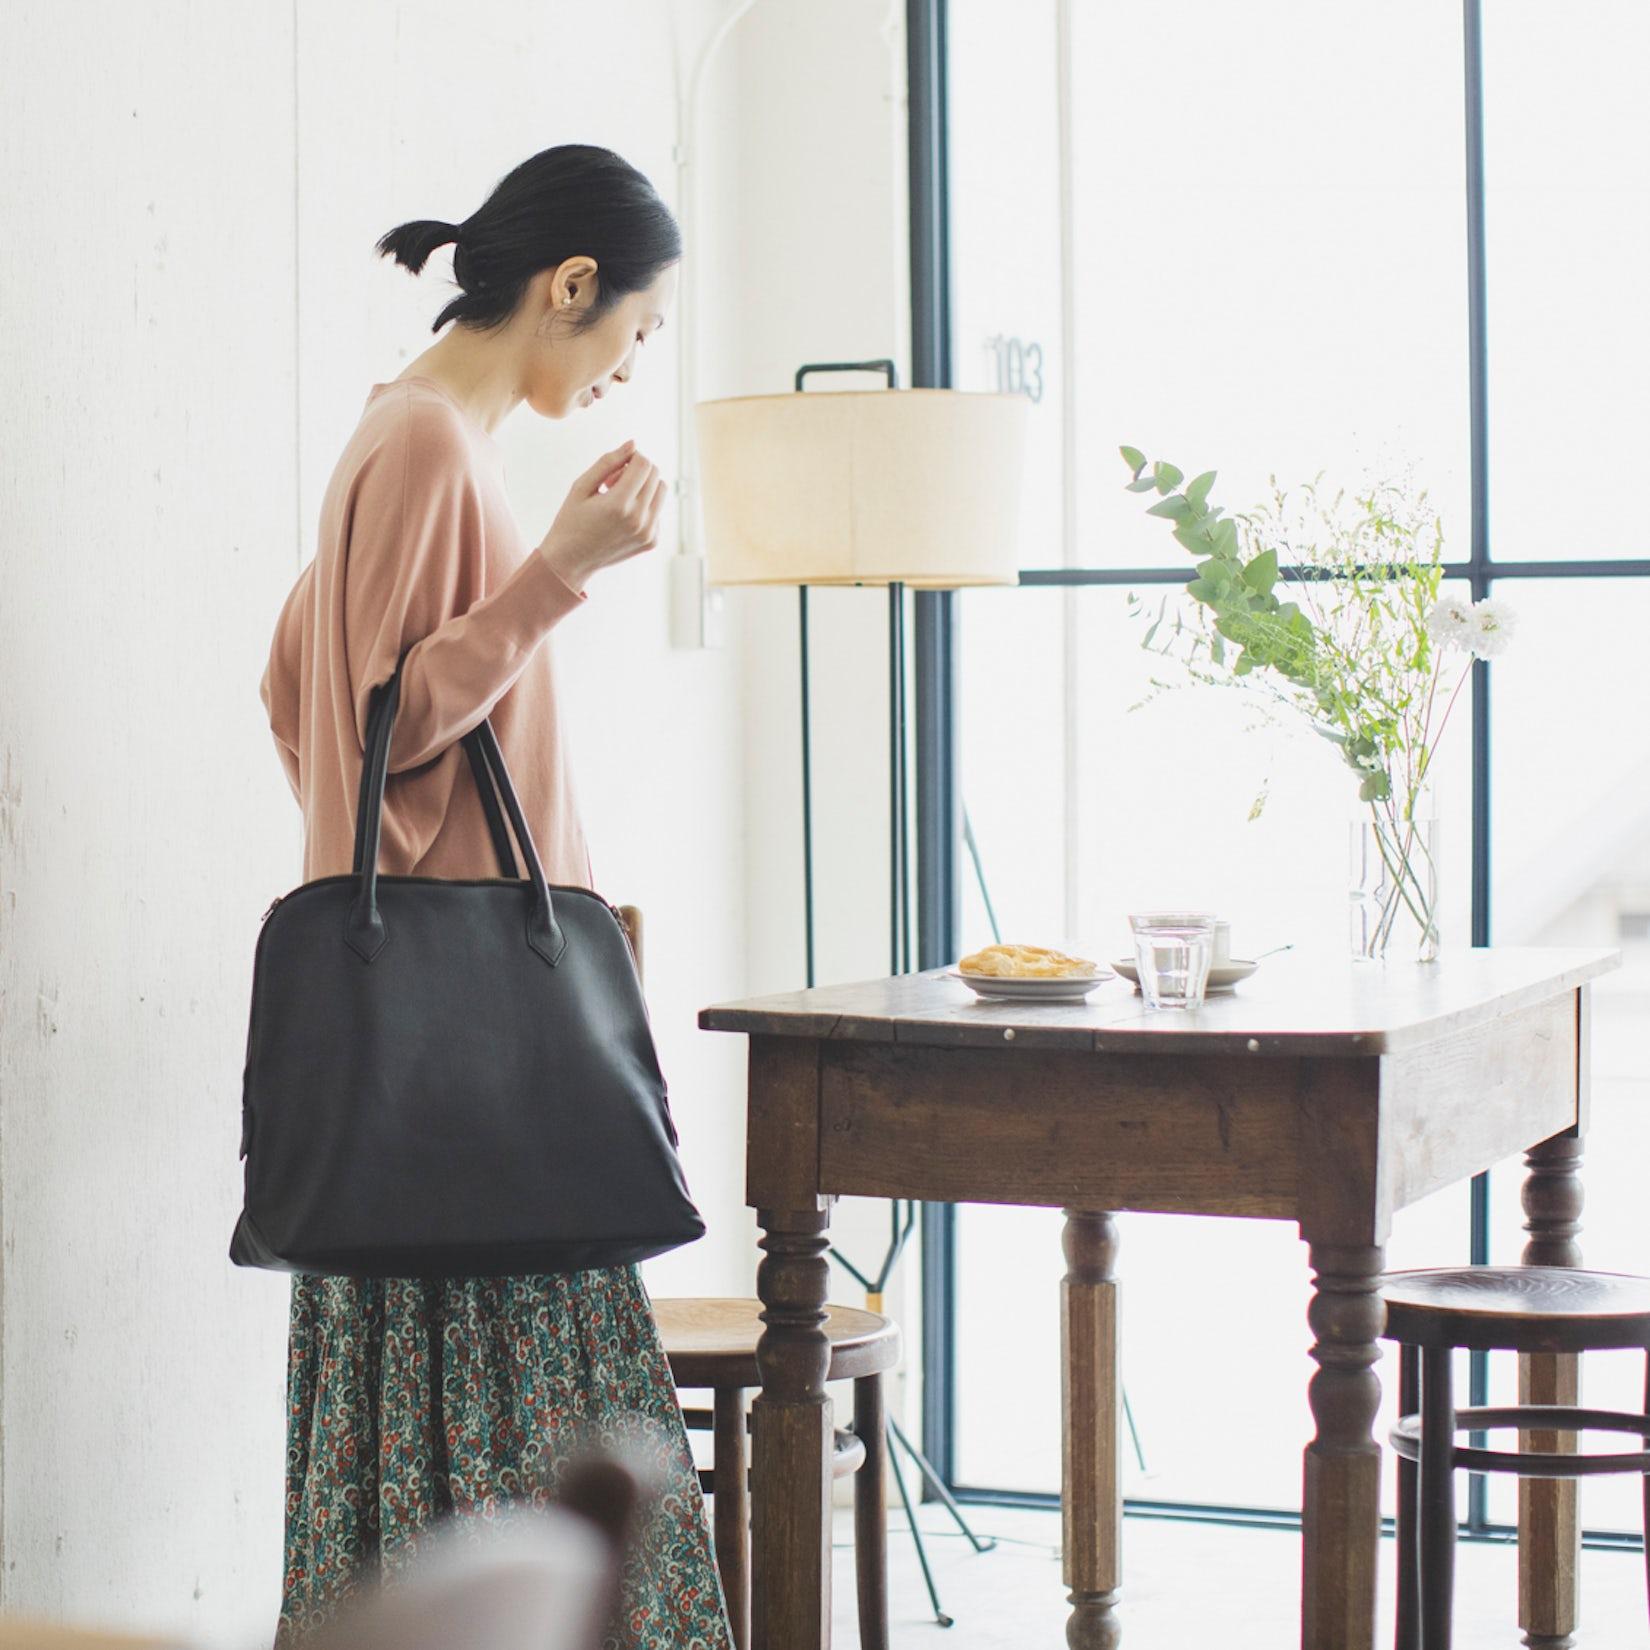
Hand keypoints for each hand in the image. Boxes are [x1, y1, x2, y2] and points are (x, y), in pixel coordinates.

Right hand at [536, 439, 667, 592]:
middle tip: (613, 483)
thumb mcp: (582, 486)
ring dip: (644, 486)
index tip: (614, 470)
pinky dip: (644, 506)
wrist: (571, 561)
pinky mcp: (652, 541)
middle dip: (636, 470)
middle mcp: (638, 519)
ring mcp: (648, 532)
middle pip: (655, 474)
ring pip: (661, 491)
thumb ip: (608, 462)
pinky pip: (657, 511)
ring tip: (620, 497)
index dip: (630, 458)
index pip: (644, 463)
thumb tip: (633, 444)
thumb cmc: (571, 520)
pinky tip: (622, 517)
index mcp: (619, 504)